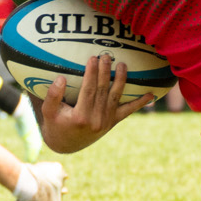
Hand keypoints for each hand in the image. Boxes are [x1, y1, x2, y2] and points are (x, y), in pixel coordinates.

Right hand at [37, 53, 154, 153]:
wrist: (66, 145)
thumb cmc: (55, 125)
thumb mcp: (49, 112)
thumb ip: (53, 96)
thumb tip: (61, 78)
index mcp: (80, 116)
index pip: (88, 90)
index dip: (91, 73)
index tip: (92, 58)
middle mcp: (96, 119)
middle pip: (103, 90)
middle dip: (105, 71)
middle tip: (106, 55)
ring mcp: (106, 121)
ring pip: (116, 96)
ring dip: (121, 80)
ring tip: (122, 65)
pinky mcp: (113, 122)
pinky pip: (128, 111)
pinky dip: (140, 103)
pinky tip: (151, 95)